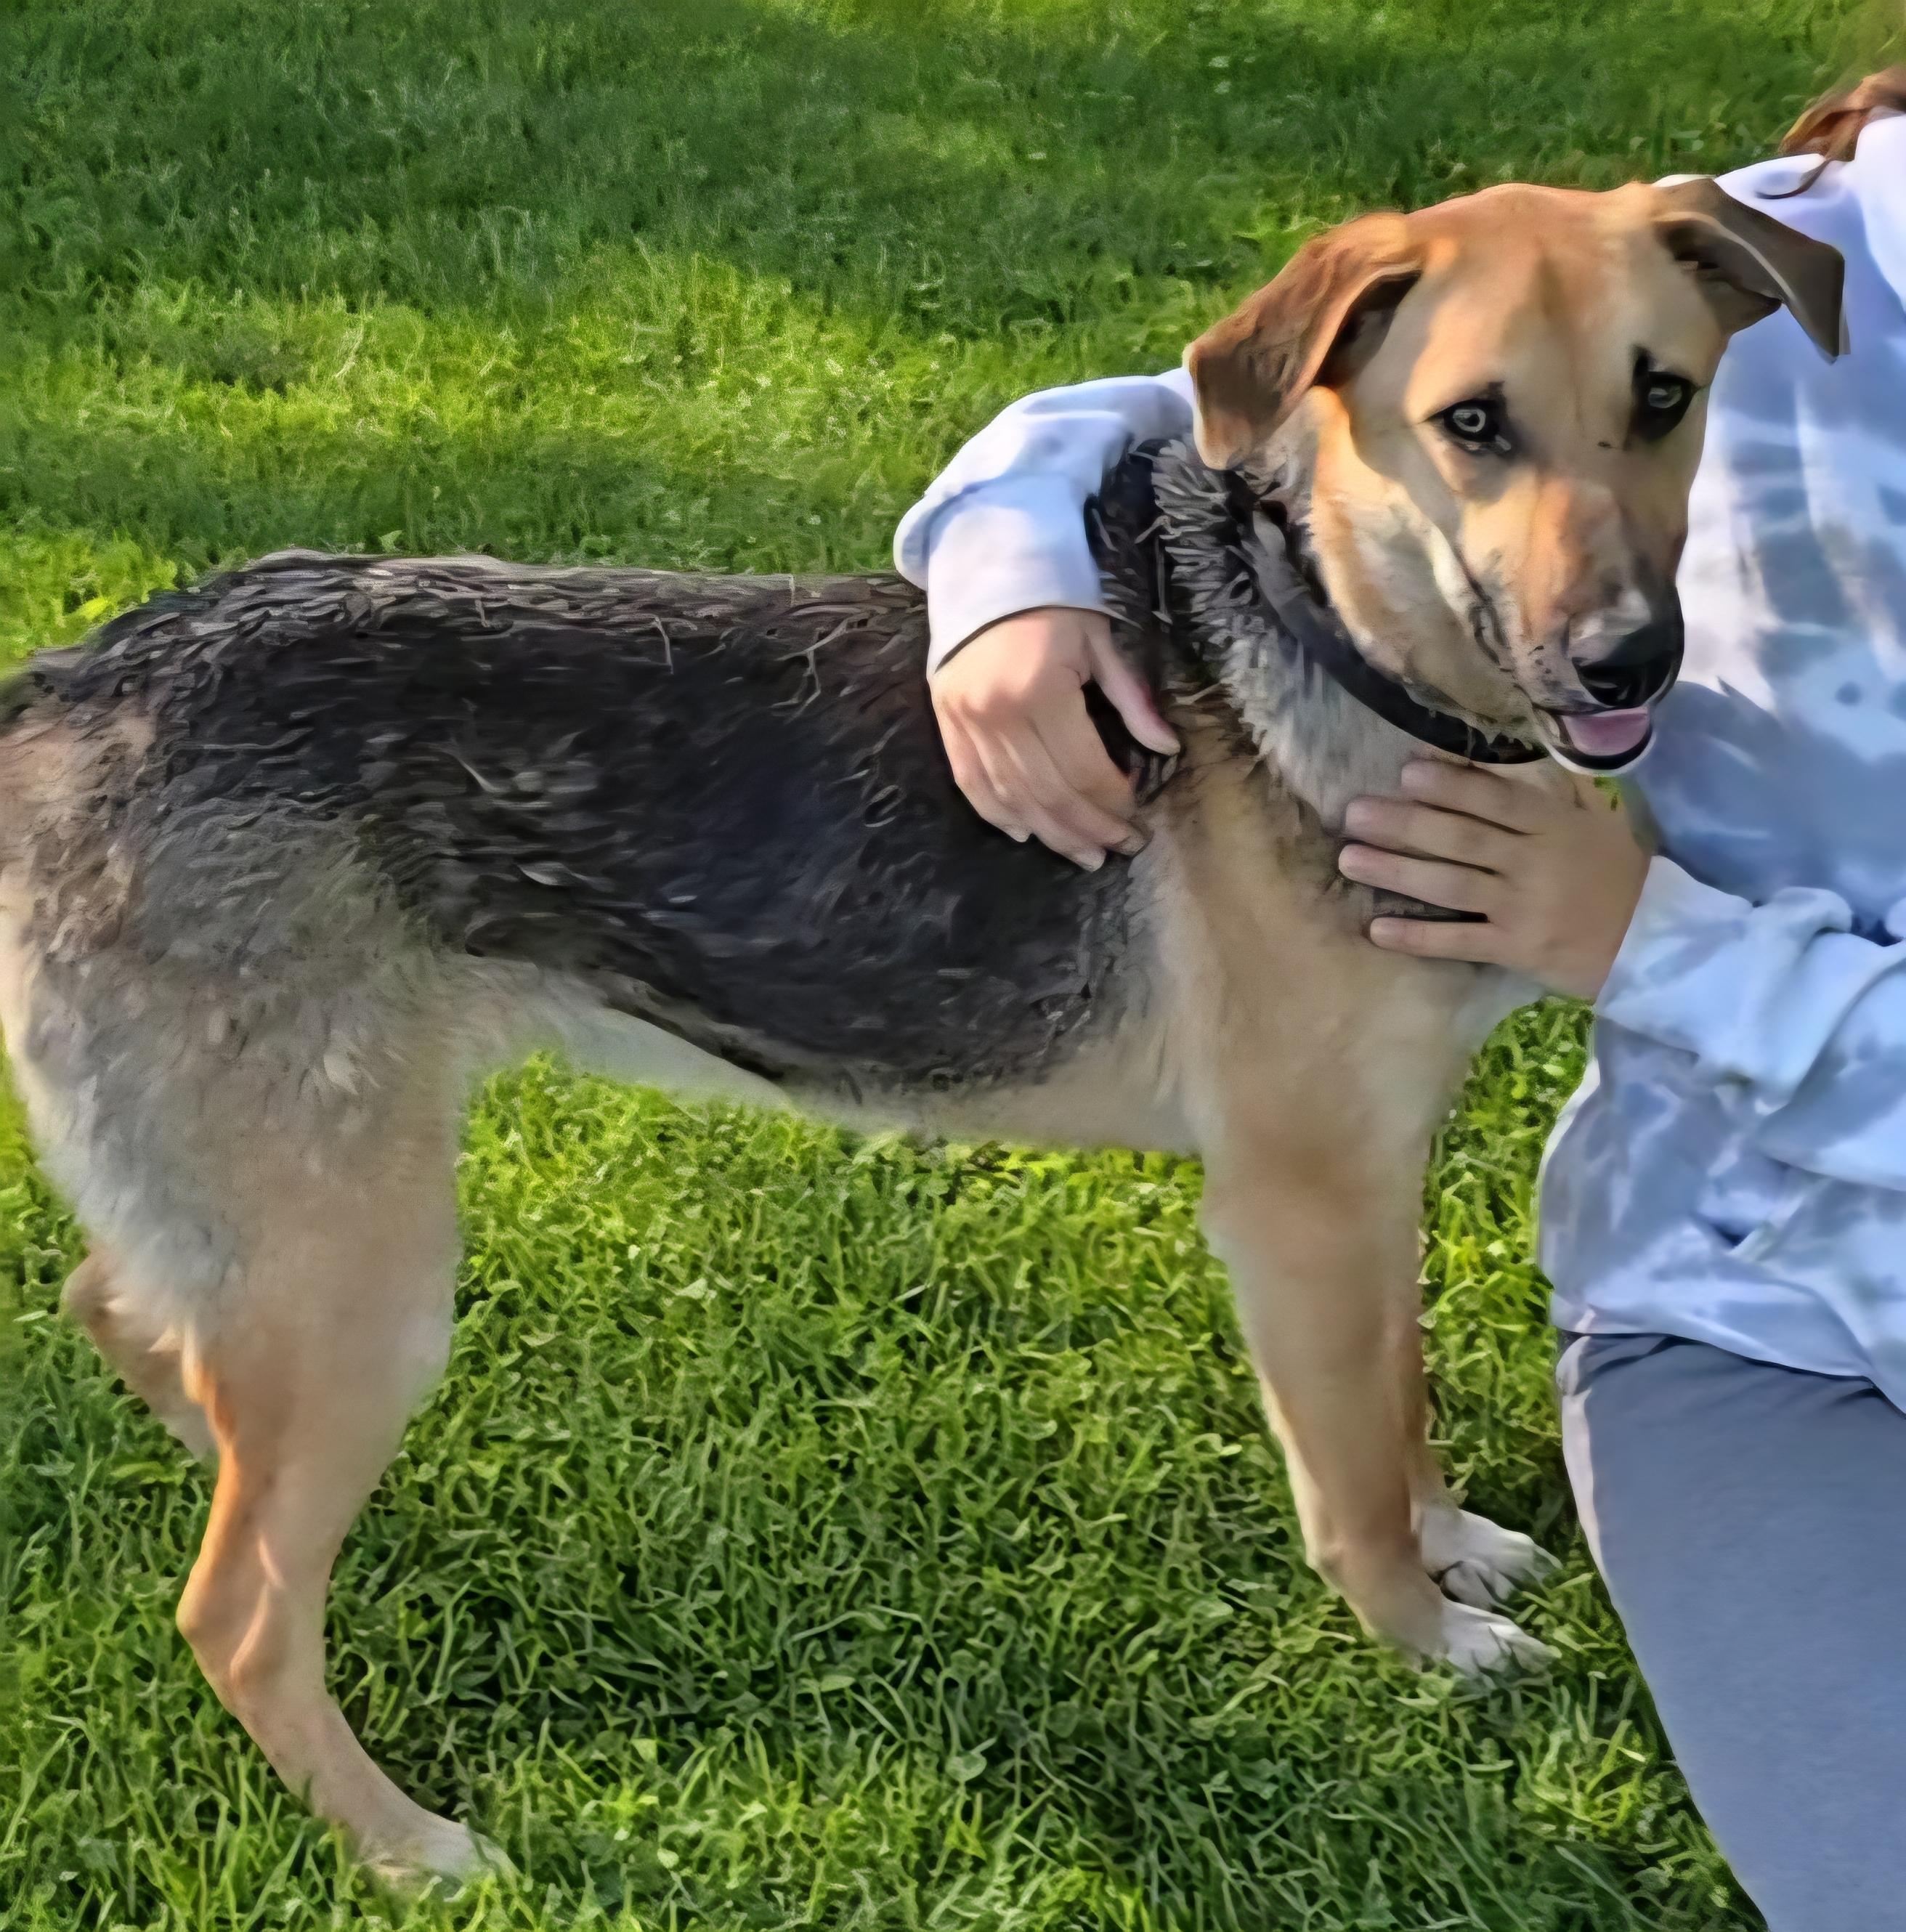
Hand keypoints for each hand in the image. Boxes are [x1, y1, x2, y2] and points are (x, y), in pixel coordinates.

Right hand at [930, 607, 1179, 868]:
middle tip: (1118, 849)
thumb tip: (1167, 748)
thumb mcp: (1100, 640)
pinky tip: (1026, 834)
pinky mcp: (946, 722)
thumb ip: (1132, 698)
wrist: (984, 568)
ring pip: (1012, 798)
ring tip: (1084, 855)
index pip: (1083, 769)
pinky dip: (998, 814)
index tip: (1137, 817)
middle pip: (1049, 794)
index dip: (1113, 801)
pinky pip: (971, 783)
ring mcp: (966, 721)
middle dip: (1089, 828)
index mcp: (1041, 690)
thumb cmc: (1053, 600)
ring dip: (1051, 833)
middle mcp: (999, 713)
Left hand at [1336, 760, 1649, 999]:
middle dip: (1403, 823)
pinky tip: (1377, 928)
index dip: (1450, 785)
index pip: (1495, 799)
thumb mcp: (1597, 824)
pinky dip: (1418, 936)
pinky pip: (1459, 941)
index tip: (1406, 772)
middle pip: (1459, 837)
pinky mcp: (1517, 948)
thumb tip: (1517, 751)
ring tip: (1349, 858)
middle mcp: (1534, 861)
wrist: (1656, 941)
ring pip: (1450, 884)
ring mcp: (1523, 906)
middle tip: (1353, 812)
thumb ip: (1555, 794)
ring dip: (1396, 871)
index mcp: (1554, 825)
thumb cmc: (1621, 877)